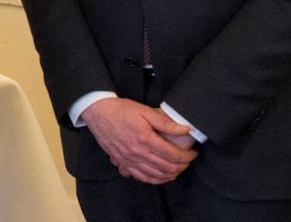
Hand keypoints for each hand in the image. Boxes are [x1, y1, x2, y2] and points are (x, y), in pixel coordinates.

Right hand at [81, 97, 196, 183]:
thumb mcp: (145, 111)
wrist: (97, 112)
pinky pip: (140, 177)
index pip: (173, 155)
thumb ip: (166, 122)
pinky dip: (153, 180)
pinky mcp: (121, 162)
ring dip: (170, 175)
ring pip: (155, 175)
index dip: (187, 157)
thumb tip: (186, 129)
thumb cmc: (121, 110)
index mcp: (145, 139)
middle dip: (181, 166)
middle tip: (188, 161)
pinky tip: (160, 177)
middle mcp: (137, 153)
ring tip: (178, 169)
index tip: (193, 154)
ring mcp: (128, 159)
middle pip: (166, 167)